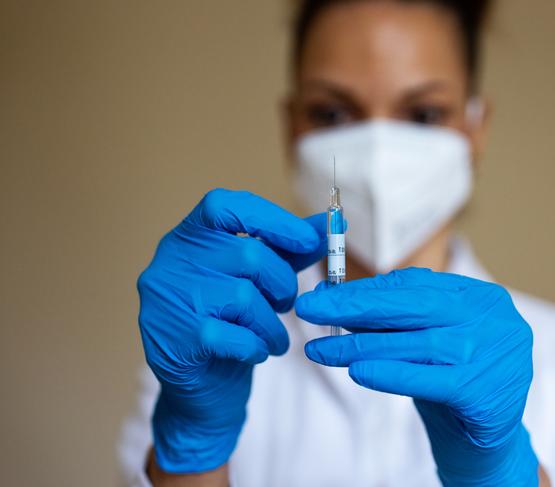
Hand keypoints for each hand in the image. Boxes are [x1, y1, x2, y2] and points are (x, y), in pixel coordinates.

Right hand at [137, 189, 325, 473]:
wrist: (201, 388)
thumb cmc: (233, 322)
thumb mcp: (262, 279)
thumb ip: (292, 250)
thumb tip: (336, 223)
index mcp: (189, 236)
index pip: (227, 206)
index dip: (272, 219)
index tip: (309, 240)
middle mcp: (170, 261)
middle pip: (248, 255)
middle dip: (281, 284)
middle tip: (286, 304)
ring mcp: (167, 300)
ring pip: (244, 297)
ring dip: (272, 323)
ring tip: (274, 336)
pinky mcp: (174, 339)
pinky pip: (235, 336)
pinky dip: (256, 346)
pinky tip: (256, 352)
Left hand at [296, 268, 538, 485]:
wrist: (486, 444)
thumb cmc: (448, 382)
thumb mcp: (420, 342)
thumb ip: (384, 318)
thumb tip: (328, 293)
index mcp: (479, 296)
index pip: (414, 284)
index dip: (365, 289)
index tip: (324, 293)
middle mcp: (493, 319)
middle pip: (414, 306)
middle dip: (355, 307)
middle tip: (310, 308)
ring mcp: (494, 355)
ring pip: (416, 343)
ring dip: (361, 346)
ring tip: (321, 349)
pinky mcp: (486, 393)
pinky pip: (428, 381)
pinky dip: (389, 375)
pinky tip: (357, 372)